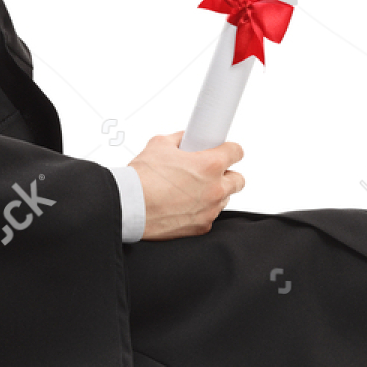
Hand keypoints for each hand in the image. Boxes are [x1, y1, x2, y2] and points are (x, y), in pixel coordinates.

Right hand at [129, 131, 244, 239]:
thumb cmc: (142, 177)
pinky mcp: (201, 228)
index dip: (230, 150)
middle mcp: (215, 189)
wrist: (128, 207)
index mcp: (210, 165)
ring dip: (215, 194)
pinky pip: (210, 216)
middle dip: (227, 174)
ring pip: (224, 199)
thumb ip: (179, 139)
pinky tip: (184, 206)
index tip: (225, 151)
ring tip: (192, 191)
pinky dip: (201, 211)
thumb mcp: (159, 144)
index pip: (237, 152)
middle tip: (211, 173)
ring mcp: (210, 210)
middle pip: (238, 180)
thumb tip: (186, 139)